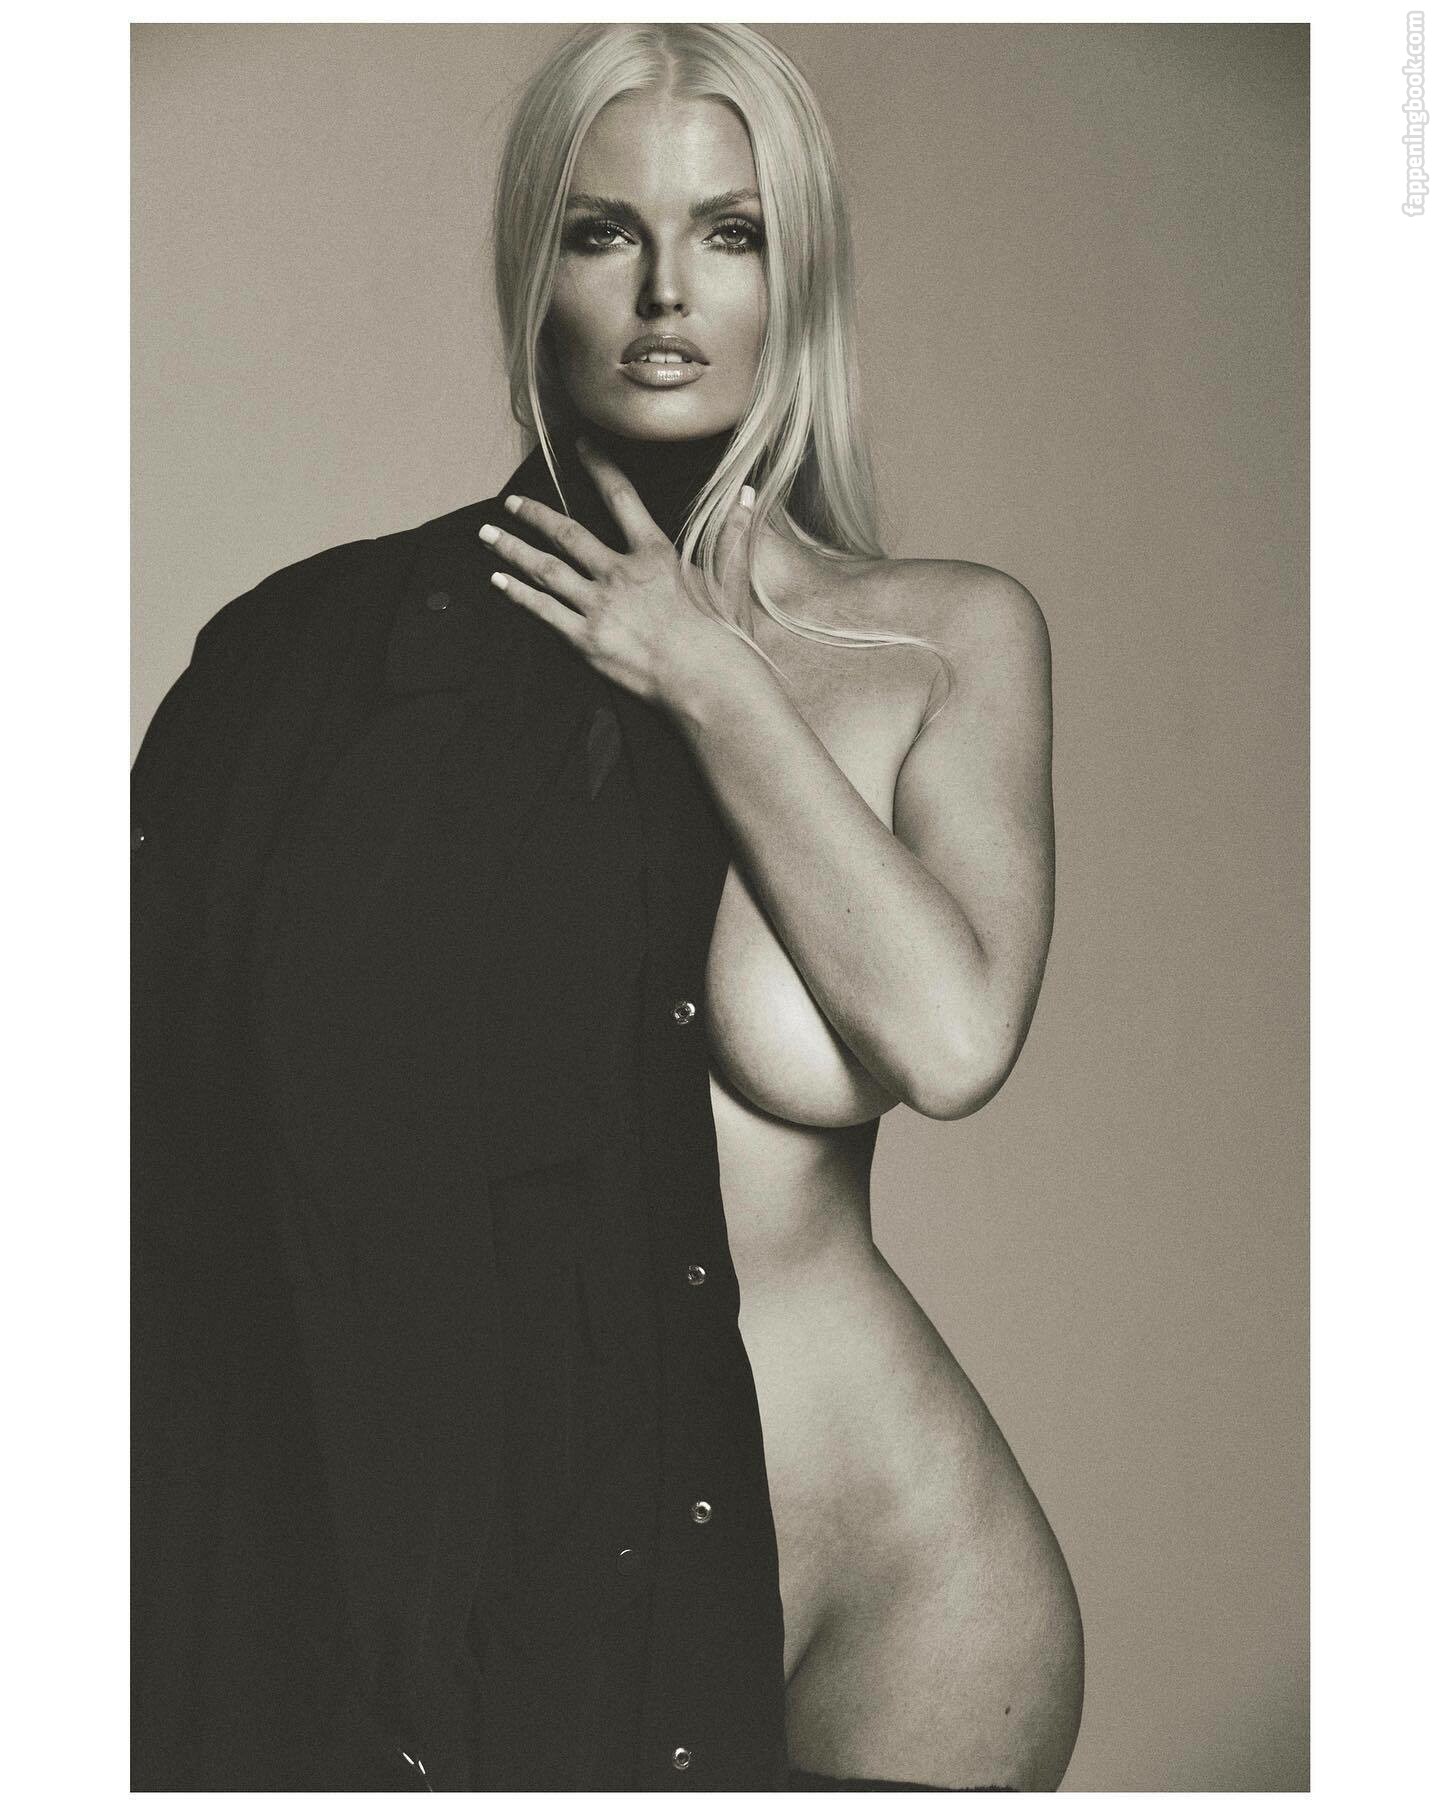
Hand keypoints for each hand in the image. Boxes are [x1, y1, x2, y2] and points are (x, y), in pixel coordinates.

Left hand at [478, 439, 756, 708]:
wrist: (708, 679)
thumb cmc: (722, 635)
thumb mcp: (730, 578)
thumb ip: (734, 534)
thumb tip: (749, 495)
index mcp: (654, 554)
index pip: (621, 498)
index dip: (599, 469)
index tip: (578, 447)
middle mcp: (620, 572)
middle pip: (567, 534)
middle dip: (534, 515)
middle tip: (511, 503)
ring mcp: (600, 605)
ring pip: (545, 568)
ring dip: (512, 549)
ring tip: (488, 535)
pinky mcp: (586, 639)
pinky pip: (543, 610)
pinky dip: (517, 593)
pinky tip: (498, 580)